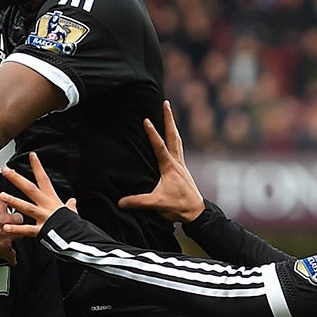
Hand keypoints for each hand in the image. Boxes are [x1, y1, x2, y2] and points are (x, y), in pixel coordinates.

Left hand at [0, 153, 75, 231]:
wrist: (77, 236)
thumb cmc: (74, 223)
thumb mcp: (72, 211)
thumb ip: (70, 206)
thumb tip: (72, 202)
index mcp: (52, 199)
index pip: (44, 178)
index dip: (38, 166)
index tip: (31, 155)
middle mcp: (45, 205)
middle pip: (30, 189)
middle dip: (17, 179)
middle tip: (5, 171)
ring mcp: (42, 217)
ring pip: (26, 207)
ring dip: (13, 201)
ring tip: (2, 196)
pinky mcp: (41, 230)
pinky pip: (27, 230)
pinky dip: (17, 229)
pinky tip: (6, 227)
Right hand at [0, 175, 39, 259]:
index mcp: (0, 207)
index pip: (9, 200)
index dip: (6, 200)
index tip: (4, 202)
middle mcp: (7, 221)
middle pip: (18, 218)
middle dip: (16, 219)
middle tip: (11, 220)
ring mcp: (8, 236)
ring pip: (19, 235)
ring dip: (17, 235)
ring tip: (14, 236)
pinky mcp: (4, 250)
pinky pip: (11, 255)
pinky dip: (11, 258)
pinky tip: (11, 259)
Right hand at [116, 101, 203, 223]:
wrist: (196, 213)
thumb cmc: (178, 207)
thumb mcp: (157, 204)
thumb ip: (138, 202)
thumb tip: (120, 202)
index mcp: (169, 167)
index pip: (159, 147)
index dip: (152, 134)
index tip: (146, 120)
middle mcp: (177, 162)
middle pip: (173, 136)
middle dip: (169, 119)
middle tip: (166, 103)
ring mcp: (181, 165)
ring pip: (177, 140)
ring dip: (172, 126)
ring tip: (169, 114)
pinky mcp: (182, 170)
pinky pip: (179, 148)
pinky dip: (175, 139)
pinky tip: (172, 138)